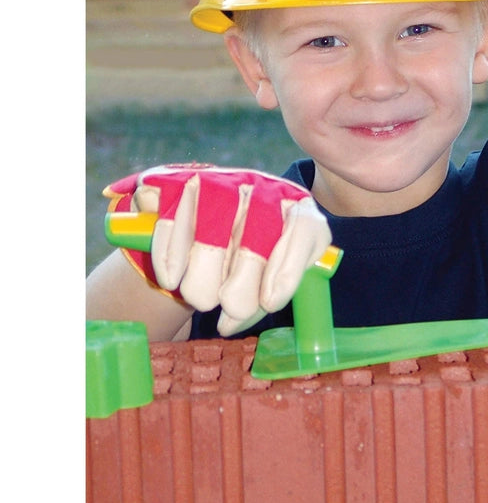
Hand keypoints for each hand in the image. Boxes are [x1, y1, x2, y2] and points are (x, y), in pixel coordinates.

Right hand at [105, 164, 331, 335]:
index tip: (269, 303)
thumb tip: (228, 323)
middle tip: (231, 306)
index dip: (288, 267)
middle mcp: (264, 187)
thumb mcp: (277, 272)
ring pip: (213, 216)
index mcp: (298, 209)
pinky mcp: (184, 180)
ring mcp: (225, 180)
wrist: (225, 217)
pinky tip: (171, 278)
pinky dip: (169, 250)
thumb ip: (263, 296)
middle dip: (243, 275)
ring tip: (200, 300)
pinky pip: (175, 211)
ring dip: (204, 266)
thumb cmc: (259, 254)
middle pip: (258, 223)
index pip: (304, 229)